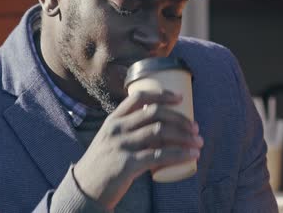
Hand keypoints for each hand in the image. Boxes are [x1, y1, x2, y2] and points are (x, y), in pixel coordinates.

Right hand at [73, 90, 202, 209]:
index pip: (139, 96)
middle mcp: (117, 128)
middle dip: (180, 118)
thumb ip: (129, 131)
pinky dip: (180, 154)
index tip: (180, 98)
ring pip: (160, 132)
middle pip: (155, 113)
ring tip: (198, 141)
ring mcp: (122, 145)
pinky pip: (159, 156)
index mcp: (114, 119)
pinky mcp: (127, 164)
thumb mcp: (110, 140)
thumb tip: (161, 127)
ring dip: (184, 136)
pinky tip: (192, 155)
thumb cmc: (103, 164)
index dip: (162, 94)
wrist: (84, 190)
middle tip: (195, 127)